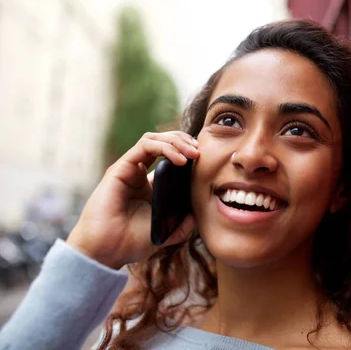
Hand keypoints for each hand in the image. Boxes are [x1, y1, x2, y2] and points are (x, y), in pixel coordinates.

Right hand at [66, 131, 199, 268]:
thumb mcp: (166, 232)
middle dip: (184, 142)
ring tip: (192, 153)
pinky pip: (145, 146)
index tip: (203, 159)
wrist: (108, 251)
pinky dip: (165, 148)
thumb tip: (196, 216)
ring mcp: (128, 169)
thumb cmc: (131, 242)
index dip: (186, 151)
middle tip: (199, 152)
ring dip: (176, 141)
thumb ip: (181, 225)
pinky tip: (180, 160)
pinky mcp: (120, 168)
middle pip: (162, 142)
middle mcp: (138, 172)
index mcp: (149, 184)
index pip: (168, 155)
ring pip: (153, 139)